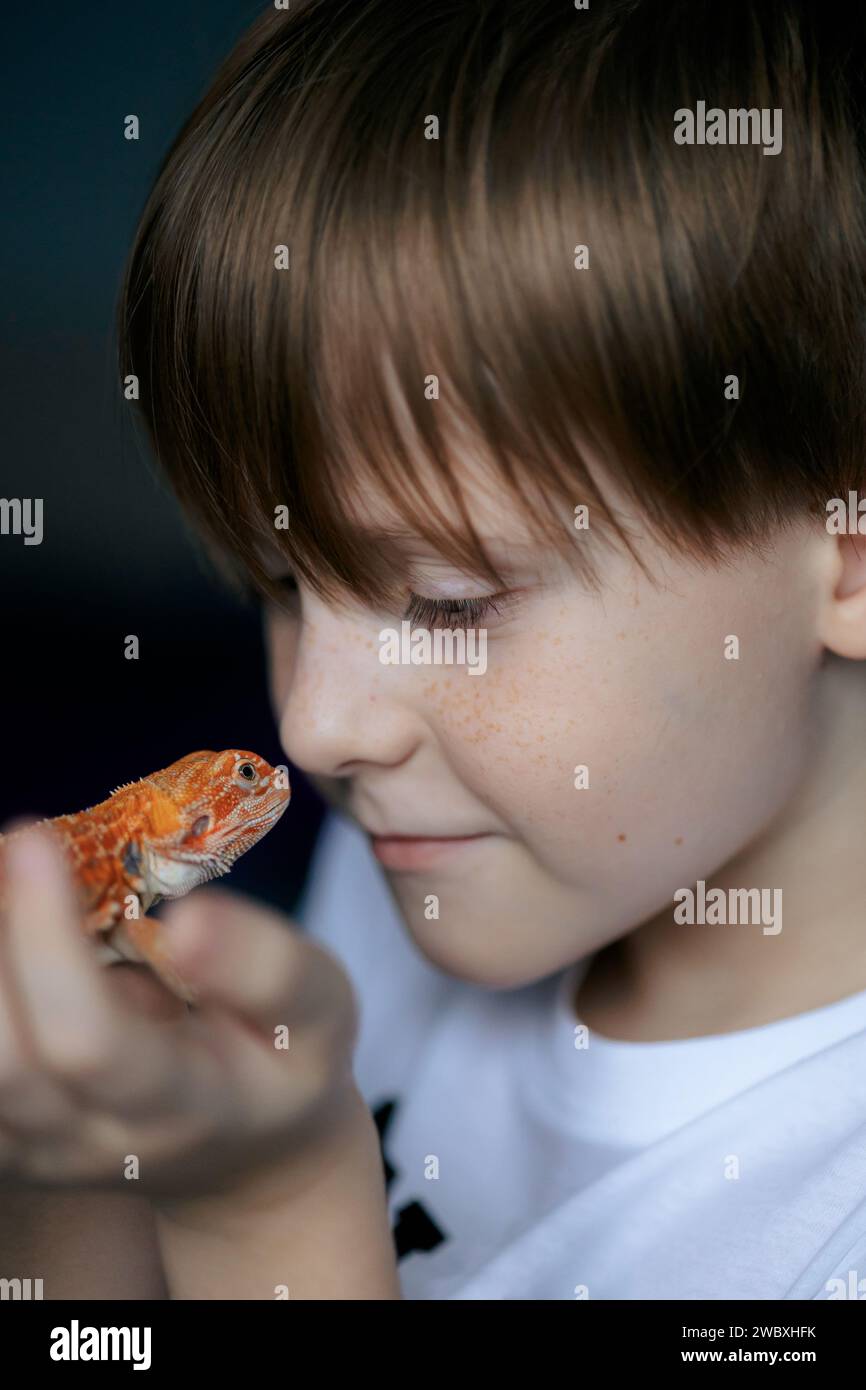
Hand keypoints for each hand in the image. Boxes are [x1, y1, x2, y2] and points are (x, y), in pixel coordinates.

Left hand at [0, 822, 360, 1206]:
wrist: (249, 1150)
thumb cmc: (285, 1057)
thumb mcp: (317, 1006)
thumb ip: (264, 965)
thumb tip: (189, 919)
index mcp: (183, 1108)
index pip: (91, 1043)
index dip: (47, 945)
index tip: (34, 839)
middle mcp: (93, 1142)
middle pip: (6, 1060)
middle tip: (18, 846)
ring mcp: (37, 1149)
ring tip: (11, 880)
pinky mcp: (5, 1138)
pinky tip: (12, 929)